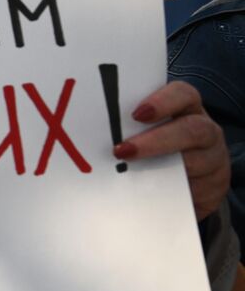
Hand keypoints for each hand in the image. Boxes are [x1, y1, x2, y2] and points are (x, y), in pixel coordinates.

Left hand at [115, 81, 228, 220]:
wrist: (181, 185)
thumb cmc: (153, 146)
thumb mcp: (142, 131)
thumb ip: (125, 126)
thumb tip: (78, 130)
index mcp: (184, 109)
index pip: (182, 95)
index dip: (162, 102)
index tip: (136, 115)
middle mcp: (203, 131)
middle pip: (194, 129)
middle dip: (157, 141)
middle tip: (122, 151)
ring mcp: (212, 159)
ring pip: (199, 162)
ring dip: (161, 169)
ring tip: (129, 176)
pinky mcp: (212, 188)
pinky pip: (196, 191)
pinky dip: (169, 193)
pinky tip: (144, 196)